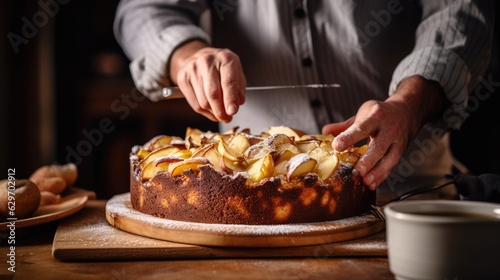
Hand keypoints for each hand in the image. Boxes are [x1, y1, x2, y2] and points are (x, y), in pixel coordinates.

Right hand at [169, 40, 245, 122]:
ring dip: (213, 112)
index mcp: (225, 58)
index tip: (232, 112)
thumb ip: (239, 89)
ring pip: (203, 102)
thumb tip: (236, 104)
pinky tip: (211, 110)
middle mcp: (207, 61)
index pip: (228, 82)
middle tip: (227, 118)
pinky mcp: (182, 78)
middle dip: (221, 111)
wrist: (200, 57)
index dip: (230, 99)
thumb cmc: (221, 67)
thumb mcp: (236, 72)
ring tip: (220, 113)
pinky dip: (205, 112)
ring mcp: (192, 69)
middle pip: (213, 94)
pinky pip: (195, 104)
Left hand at [322, 76, 444, 189]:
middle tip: (356, 170)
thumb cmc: (381, 113)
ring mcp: (396, 141)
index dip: (349, 137)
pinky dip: (382, 176)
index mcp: (376, 116)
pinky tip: (372, 184)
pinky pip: (392, 165)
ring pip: (389, 159)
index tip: (336, 146)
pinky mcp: (400, 151)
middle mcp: (388, 129)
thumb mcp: (363, 113)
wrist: (406, 111)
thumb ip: (344, 125)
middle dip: (368, 160)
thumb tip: (325, 131)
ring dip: (377, 172)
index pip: (361, 127)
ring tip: (365, 181)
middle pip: (379, 146)